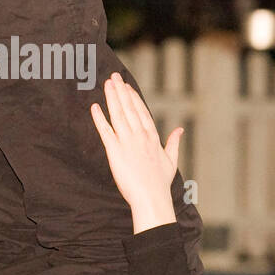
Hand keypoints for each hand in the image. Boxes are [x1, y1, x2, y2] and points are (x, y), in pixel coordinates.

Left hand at [90, 72, 182, 232]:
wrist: (151, 198)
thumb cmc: (160, 183)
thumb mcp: (171, 160)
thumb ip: (174, 143)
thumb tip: (180, 129)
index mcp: (153, 137)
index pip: (141, 111)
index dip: (133, 97)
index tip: (126, 86)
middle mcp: (140, 136)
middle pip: (129, 108)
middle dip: (121, 91)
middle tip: (114, 76)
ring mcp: (127, 142)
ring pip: (118, 115)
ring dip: (112, 98)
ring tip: (107, 84)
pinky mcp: (115, 151)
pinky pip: (105, 131)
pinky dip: (99, 118)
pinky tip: (95, 107)